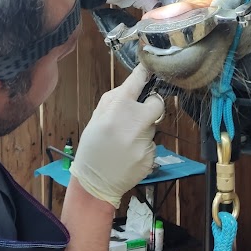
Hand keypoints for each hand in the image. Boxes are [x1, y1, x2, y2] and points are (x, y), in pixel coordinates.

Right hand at [69, 65, 164, 208]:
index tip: (150, 66)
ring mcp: (144, 141)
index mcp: (117, 109)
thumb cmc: (93, 147)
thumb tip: (132, 85)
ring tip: (125, 142)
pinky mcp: (151, 156)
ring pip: (153, 126)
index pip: (137, 82)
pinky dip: (143, 147)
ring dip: (144, 130)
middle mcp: (134, 123)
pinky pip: (152, 144)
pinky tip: (129, 155)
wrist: (95, 183)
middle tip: (138, 115)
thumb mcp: (95, 119)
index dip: (145, 72)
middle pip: (157, 104)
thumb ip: (113, 99)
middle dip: (151, 106)